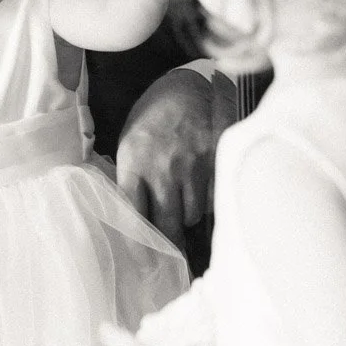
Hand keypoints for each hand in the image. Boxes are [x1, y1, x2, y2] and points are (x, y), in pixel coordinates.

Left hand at [117, 68, 231, 245]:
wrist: (186, 85)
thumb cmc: (152, 118)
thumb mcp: (130, 144)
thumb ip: (132, 179)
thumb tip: (135, 221)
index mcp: (135, 162)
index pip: (134, 215)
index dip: (139, 243)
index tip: (144, 259)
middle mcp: (164, 168)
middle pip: (167, 223)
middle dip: (169, 243)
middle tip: (170, 254)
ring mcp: (193, 165)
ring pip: (193, 215)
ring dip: (188, 219)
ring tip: (184, 212)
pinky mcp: (215, 161)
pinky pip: (212, 198)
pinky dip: (207, 203)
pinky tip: (201, 196)